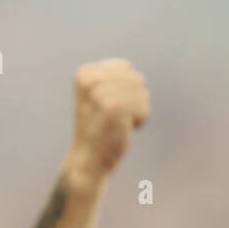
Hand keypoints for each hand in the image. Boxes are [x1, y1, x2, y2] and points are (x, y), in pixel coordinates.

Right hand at [67, 58, 149, 184]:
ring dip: (137, 110)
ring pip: (142, 91)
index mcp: (84, 74)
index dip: (125, 88)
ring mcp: (101, 93)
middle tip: (114, 117)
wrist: (88, 160)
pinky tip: (123, 129)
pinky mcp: (114, 107)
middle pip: (136, 78)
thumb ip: (113, 77)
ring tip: (118, 123)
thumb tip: (132, 71)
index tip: (108, 106)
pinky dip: (140, 120)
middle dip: (133, 99)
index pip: (125, 67)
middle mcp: (90, 80)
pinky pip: (144, 107)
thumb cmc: (98, 129)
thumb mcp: (98, 96)